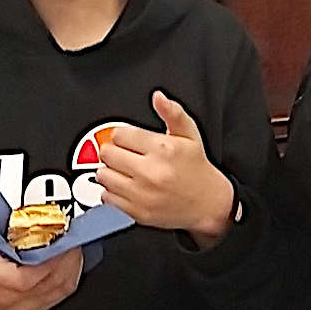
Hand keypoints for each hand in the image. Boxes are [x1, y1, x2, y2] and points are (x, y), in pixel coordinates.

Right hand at [0, 228, 81, 309]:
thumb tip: (14, 212)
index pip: (25, 278)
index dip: (48, 259)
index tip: (59, 238)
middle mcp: (11, 298)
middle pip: (50, 281)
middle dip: (67, 254)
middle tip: (72, 234)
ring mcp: (25, 306)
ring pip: (61, 288)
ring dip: (73, 263)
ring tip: (73, 243)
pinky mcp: (37, 307)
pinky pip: (63, 292)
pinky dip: (72, 273)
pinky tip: (71, 258)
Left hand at [97, 90, 234, 249]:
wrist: (207, 202)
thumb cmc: (196, 167)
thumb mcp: (189, 134)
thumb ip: (172, 112)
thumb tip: (158, 97)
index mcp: (163, 149)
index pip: (120, 134)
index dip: (124, 135)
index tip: (130, 139)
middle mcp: (151, 172)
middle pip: (108, 153)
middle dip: (114, 150)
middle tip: (126, 153)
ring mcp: (142, 194)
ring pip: (103, 175)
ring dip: (110, 170)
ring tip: (124, 169)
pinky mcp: (136, 212)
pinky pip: (106, 197)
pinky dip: (112, 190)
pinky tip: (126, 185)